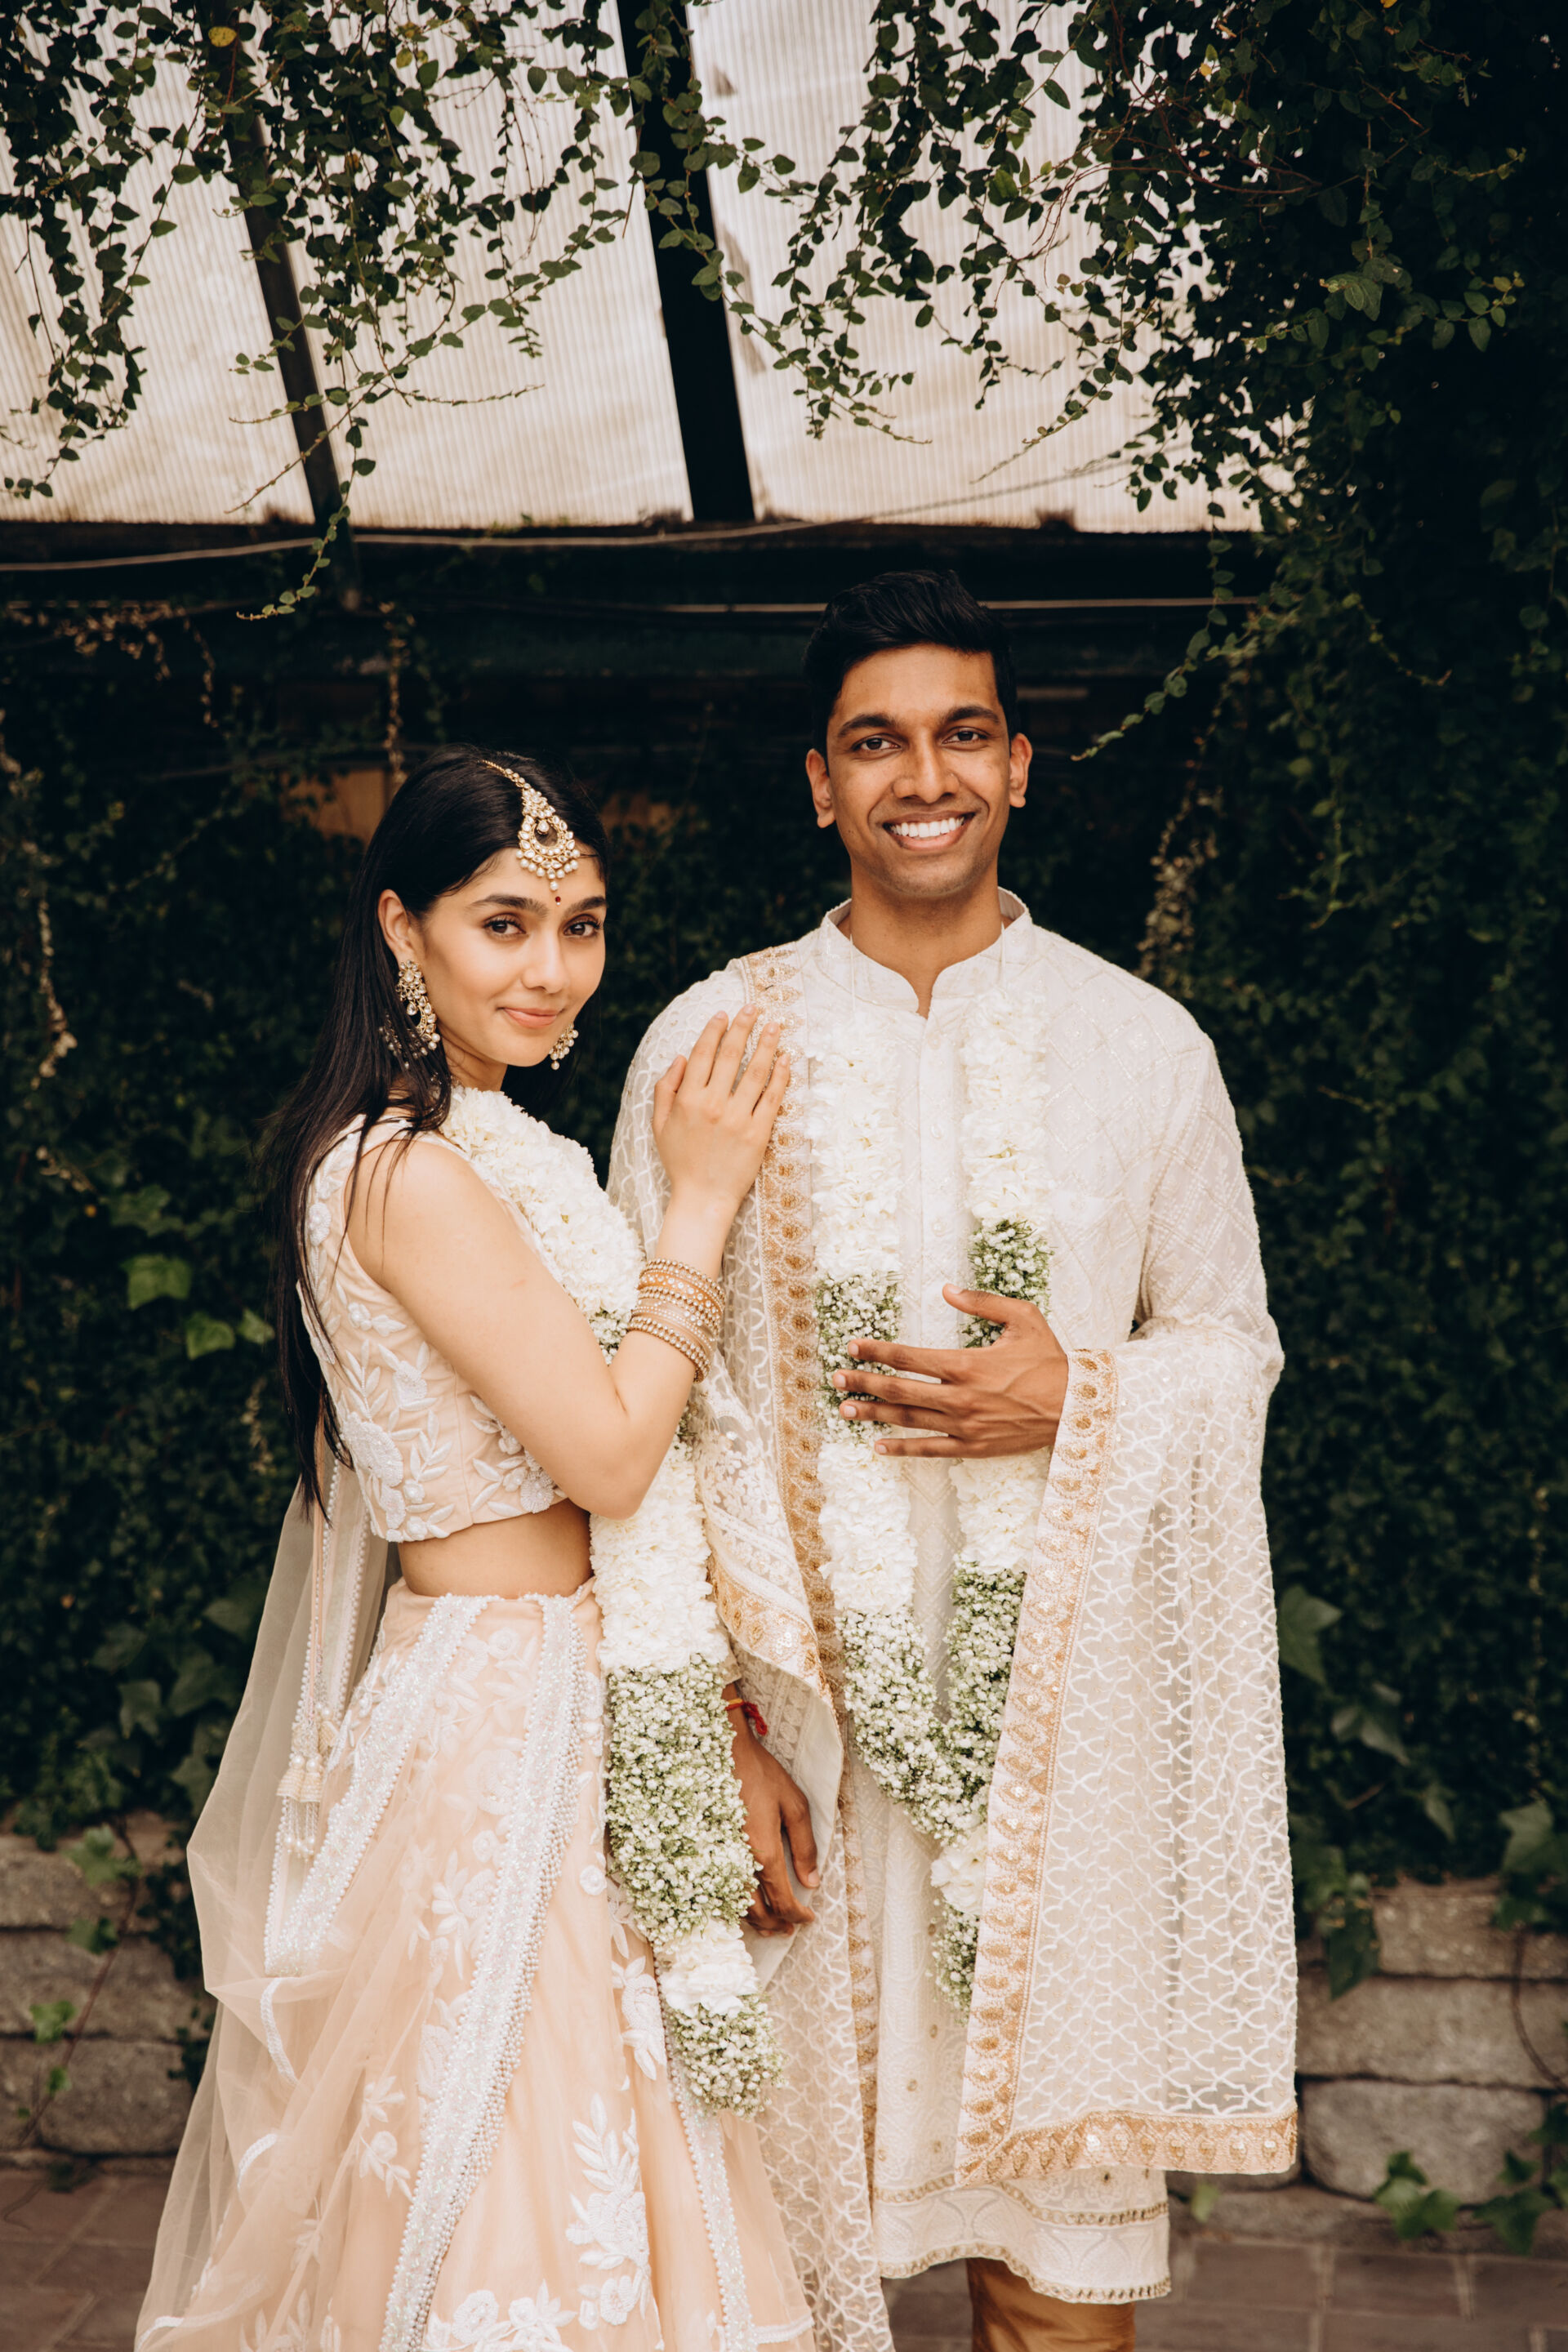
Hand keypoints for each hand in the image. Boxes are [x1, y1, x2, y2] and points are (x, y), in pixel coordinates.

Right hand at [652, 1008, 789, 1217]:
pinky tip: (786, 1058)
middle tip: (753, 1007)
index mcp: (687, 1100)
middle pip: (730, 1055)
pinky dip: (781, 1075)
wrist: (702, 1198)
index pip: (703, 1054)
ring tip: (775, 1024)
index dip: (714, 1030)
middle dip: (742, 1027)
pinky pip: (773, 1097)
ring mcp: (737, 1118)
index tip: (724, 1014)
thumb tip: (680, 1057)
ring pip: (755, 1071)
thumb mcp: (659, 1125)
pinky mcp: (758, 1133)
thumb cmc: (680, 1162)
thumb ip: (665, 1089)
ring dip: (766, 1044)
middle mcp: (712, 1104)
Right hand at [728, 1704, 818, 1937]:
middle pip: (758, 1911)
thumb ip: (805, 1846)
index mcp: (764, 1852)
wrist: (723, 1753)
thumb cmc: (762, 1775)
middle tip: (791, 1928)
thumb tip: (812, 1881)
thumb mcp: (795, 1805)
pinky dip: (736, 1905)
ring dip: (755, 1920)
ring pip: (737, 1905)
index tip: (809, 1917)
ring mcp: (721, 1859)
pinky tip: (744, 1904)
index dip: (798, 1915)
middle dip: (776, 1923)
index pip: (784, 1900)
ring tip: (770, 1926)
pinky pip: (722, 1890)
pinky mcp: (709, 1851)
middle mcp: (740, 1862)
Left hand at [831, 1286, 1068, 1457]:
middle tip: (836, 1378)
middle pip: (899, 1389)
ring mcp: (963, 1425)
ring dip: (874, 1414)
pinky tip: (879, 1447)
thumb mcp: (1022, 1318)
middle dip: (863, 1382)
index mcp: (965, 1364)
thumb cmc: (1049, 1360)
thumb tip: (947, 1290)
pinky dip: (902, 1448)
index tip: (853, 1347)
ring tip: (846, 1409)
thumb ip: (982, 1303)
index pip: (908, 1357)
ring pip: (908, 1419)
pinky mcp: (972, 1446)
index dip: (876, 1351)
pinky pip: (930, 1449)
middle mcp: (958, 1397)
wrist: (1075, 1407)